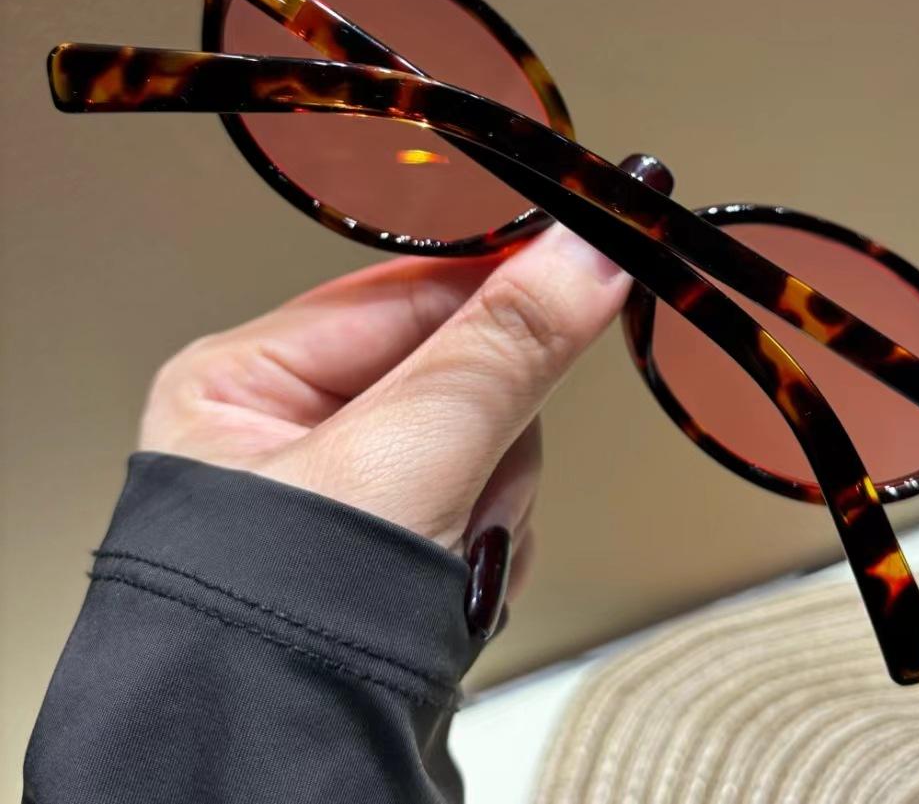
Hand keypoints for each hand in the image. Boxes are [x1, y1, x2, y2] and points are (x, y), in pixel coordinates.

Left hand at [139, 224, 630, 605]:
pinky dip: (492, 540)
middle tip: (470, 473)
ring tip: (451, 544)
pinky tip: (456, 575)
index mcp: (247, 382)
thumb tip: (582, 254)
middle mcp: (292, 431)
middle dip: (487, 433)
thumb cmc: (279, 623)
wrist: (291, 763)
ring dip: (495, 497)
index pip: (403, 291)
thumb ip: (504, 346)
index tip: (576, 262)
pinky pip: (489, 498)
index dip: (494, 284)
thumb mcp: (406, 454)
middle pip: (458, 369)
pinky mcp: (401, 542)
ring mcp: (353, 491)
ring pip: (488, 438)